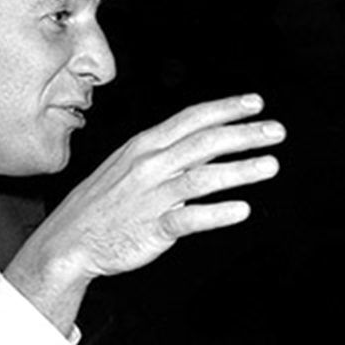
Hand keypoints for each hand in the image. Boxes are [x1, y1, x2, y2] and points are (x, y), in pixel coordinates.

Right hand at [6, 94, 283, 328]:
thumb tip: (205, 141)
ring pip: (202, 177)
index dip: (226, 109)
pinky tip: (242, 210)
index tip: (256, 103)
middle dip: (244, 134)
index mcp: (145, 146)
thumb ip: (165, 153)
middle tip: (277, 131)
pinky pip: (189, 218)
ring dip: (240, 170)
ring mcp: (151, 196)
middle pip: (204, 143)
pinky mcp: (152, 227)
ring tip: (271, 165)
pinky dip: (217, 214)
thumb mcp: (128, 165)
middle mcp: (150, 166)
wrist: (67, 242)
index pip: (192, 119)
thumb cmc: (102, 204)